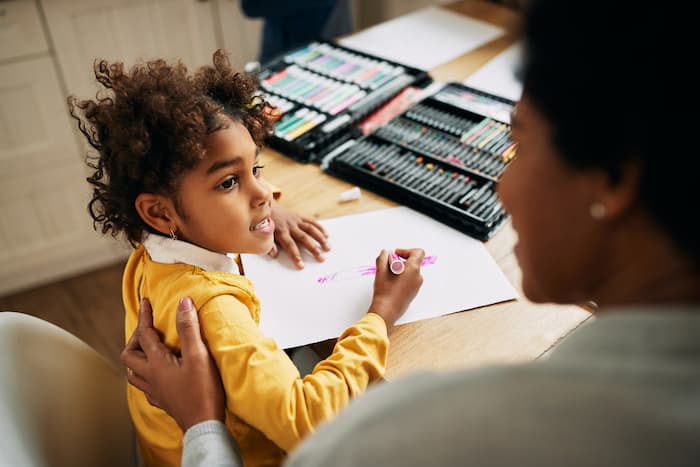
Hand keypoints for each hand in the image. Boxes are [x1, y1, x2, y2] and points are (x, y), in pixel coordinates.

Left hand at [120, 297, 224, 431]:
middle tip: (147, 328)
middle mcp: (150, 377)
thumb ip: (189, 328)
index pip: (144, 334)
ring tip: (147, 349)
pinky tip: (156, 375)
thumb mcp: (198, 355)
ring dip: (136, 357)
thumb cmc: (203, 391)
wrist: (204, 425)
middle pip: (129, 355)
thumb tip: (183, 302)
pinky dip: (145, 375)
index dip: (145, 316)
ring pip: (133, 373)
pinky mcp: (162, 401)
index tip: (146, 302)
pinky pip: (144, 386)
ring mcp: (154, 391)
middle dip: (135, 338)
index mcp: (156, 363)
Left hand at [269, 200, 329, 268]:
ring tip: (328, 247)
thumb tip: (274, 254)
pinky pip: (312, 222)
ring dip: (320, 238)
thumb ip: (269, 244)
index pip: (289, 245)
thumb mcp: (263, 234)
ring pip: (311, 229)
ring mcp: (296, 221)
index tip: (301, 265)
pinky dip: (320, 228)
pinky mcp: (300, 216)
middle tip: (321, 258)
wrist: (265, 206)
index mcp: (280, 232)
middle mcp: (290, 226)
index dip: (295, 256)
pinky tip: (327, 235)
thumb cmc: (264, 223)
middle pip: (304, 238)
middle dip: (313, 249)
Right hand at [367, 248, 424, 330]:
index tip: (395, 255)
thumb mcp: (380, 271)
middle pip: (413, 262)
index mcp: (413, 269)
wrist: (386, 311)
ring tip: (388, 276)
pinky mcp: (413, 292)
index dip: (406, 250)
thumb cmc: (385, 292)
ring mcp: (416, 286)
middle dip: (400, 261)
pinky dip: (402, 278)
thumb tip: (384, 253)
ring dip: (400, 270)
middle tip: (388, 265)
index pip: (418, 252)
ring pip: (411, 271)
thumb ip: (382, 258)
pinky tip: (391, 283)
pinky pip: (410, 280)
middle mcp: (418, 277)